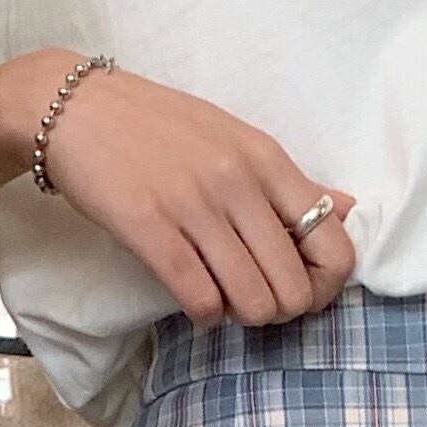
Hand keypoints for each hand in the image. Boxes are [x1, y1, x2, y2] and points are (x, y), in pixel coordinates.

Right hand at [21, 61, 355, 328]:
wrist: (79, 110)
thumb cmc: (160, 129)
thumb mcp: (235, 139)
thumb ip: (290, 181)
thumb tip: (347, 209)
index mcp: (267, 158)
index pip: (333, 242)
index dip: (324, 285)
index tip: (300, 287)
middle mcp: (239, 181)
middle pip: (294, 287)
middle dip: (279, 311)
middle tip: (253, 300)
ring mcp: (195, 206)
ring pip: (252, 302)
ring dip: (240, 317)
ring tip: (223, 300)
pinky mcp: (151, 230)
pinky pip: (200, 301)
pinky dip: (204, 316)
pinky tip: (195, 303)